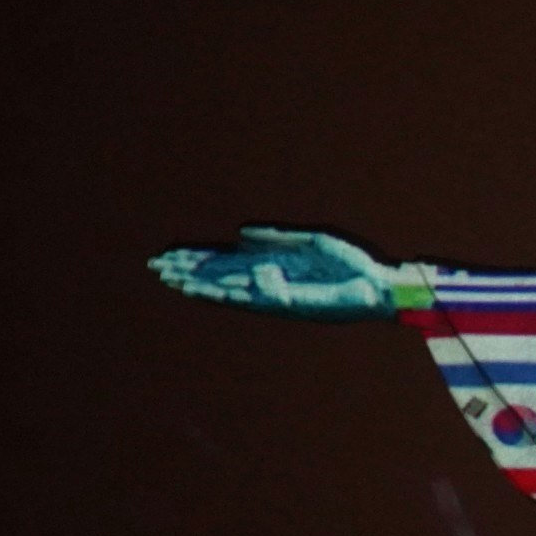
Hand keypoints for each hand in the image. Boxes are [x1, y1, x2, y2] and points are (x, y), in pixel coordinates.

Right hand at [148, 226, 402, 320]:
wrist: (378, 287)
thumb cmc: (352, 265)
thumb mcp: (312, 241)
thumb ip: (276, 237)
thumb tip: (240, 232)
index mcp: (273, 266)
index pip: (226, 262)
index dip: (199, 260)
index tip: (171, 257)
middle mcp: (269, 282)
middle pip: (220, 276)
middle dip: (190, 271)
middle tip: (157, 267)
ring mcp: (276, 294)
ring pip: (228, 288)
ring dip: (200, 284)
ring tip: (172, 279)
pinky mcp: (287, 303)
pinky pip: (251, 298)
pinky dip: (228, 294)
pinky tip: (206, 290)